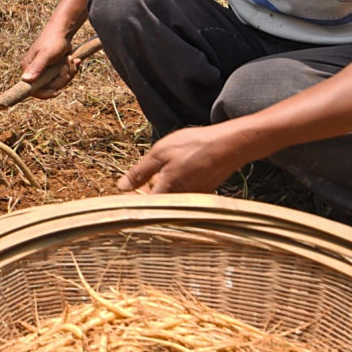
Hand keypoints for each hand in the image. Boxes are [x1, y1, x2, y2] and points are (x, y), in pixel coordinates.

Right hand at [20, 22, 86, 98]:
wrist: (63, 30)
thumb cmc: (54, 40)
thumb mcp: (46, 54)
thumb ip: (37, 67)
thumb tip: (25, 80)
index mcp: (27, 68)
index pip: (34, 90)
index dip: (46, 93)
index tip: (58, 91)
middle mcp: (33, 71)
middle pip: (49, 87)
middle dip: (61, 78)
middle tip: (66, 65)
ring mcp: (44, 71)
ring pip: (58, 82)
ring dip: (68, 72)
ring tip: (70, 59)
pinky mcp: (53, 69)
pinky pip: (63, 77)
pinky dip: (70, 69)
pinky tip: (72, 60)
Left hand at [117, 122, 254, 195]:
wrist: (230, 145)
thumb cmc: (194, 146)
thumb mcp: (160, 153)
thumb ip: (140, 172)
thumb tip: (121, 187)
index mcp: (166, 193)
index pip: (143, 206)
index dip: (133, 201)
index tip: (126, 194)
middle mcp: (180, 202)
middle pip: (158, 206)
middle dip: (148, 196)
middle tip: (142, 182)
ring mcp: (194, 201)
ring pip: (171, 202)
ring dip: (163, 192)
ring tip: (162, 174)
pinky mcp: (204, 197)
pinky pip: (184, 198)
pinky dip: (178, 189)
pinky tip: (180, 174)